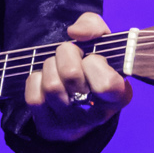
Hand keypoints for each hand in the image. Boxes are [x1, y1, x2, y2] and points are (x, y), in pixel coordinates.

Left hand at [24, 12, 132, 140]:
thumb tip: (75, 33)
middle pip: (71, 75)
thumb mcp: (100, 41)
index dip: (94, 62)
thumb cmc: (91, 66)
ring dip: (50, 66)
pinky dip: (36, 80)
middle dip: (66, 55)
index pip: (106, 83)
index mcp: (119, 96)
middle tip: (70, 58)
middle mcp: (97, 115)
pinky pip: (34, 96)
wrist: (75, 99)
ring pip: (51, 85)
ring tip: (57, 68)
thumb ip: (93, 26)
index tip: (93, 59)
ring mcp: (71, 124)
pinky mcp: (48, 126)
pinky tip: (45, 81)